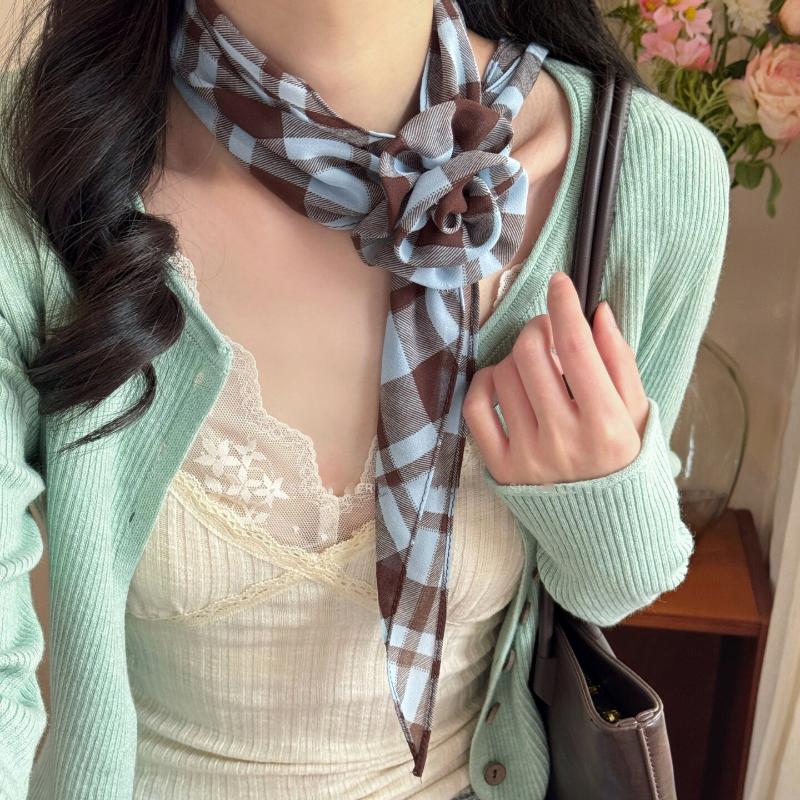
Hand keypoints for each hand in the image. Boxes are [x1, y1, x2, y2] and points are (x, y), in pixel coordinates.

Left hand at [463, 271, 650, 485]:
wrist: (603, 529)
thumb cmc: (624, 462)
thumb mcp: (638, 414)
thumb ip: (619, 361)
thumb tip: (597, 312)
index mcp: (606, 425)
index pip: (576, 347)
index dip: (564, 305)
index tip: (558, 283)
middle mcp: (563, 441)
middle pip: (530, 353)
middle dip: (538, 329)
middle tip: (548, 335)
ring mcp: (527, 456)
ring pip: (502, 374)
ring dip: (516, 358)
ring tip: (535, 369)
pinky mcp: (500, 468)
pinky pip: (476, 408)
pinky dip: (484, 383)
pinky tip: (502, 382)